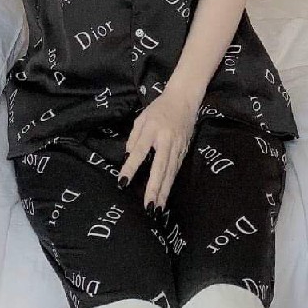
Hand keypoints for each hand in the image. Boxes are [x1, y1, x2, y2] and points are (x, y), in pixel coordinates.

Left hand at [119, 90, 197, 214]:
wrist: (184, 99)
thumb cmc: (159, 108)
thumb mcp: (142, 118)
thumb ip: (134, 137)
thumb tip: (129, 156)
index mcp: (152, 130)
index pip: (140, 151)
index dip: (131, 167)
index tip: (123, 182)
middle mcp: (166, 140)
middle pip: (160, 167)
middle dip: (154, 189)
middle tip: (148, 206)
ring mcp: (177, 147)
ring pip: (170, 173)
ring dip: (164, 192)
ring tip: (157, 208)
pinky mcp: (184, 151)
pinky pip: (175, 170)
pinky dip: (170, 184)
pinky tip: (165, 196)